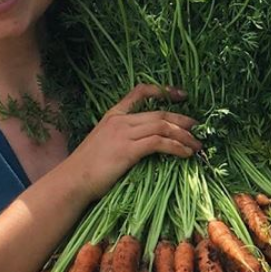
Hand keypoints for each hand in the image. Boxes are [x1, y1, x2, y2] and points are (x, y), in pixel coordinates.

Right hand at [68, 84, 200, 199]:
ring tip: (197, 145)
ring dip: (184, 136)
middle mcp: (120, 120)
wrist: (73, 180)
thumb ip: (122, 138)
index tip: (181, 95)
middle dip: (182, 120)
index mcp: (113, 115)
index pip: (139, 92)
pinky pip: (159, 143)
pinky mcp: (128, 150)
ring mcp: (124, 133)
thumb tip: (144, 144)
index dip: (163, 91)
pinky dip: (176, 147)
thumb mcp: (103, 144)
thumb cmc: (86, 168)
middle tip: (198, 128)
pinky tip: (186, 154)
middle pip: (160, 114)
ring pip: (163, 127)